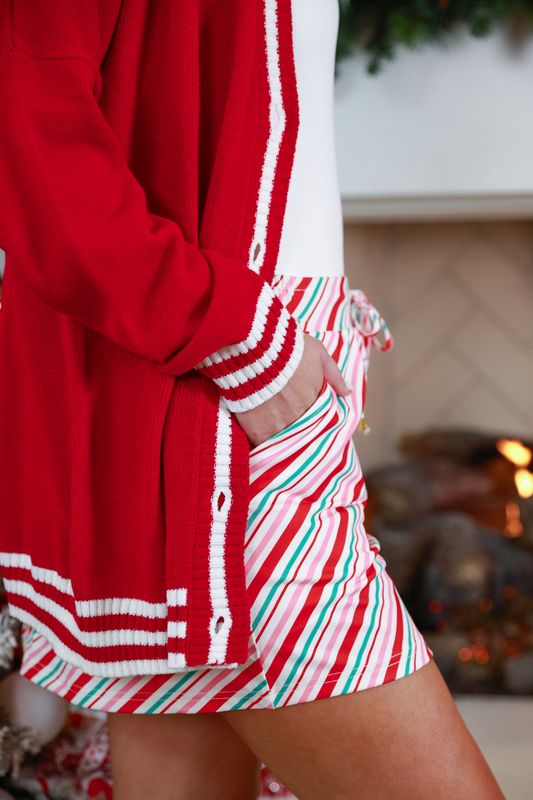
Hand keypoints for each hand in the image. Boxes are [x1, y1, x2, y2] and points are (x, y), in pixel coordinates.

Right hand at [234, 333, 352, 447]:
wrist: (254, 349)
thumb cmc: (287, 348)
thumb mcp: (317, 352)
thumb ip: (334, 374)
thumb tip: (349, 391)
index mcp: (315, 399)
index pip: (320, 417)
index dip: (313, 418)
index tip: (307, 417)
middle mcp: (300, 415)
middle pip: (302, 430)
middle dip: (297, 427)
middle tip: (286, 421)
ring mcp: (279, 425)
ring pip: (284, 438)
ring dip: (280, 434)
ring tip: (271, 427)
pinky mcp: (258, 430)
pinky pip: (263, 443)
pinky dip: (262, 440)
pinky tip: (258, 433)